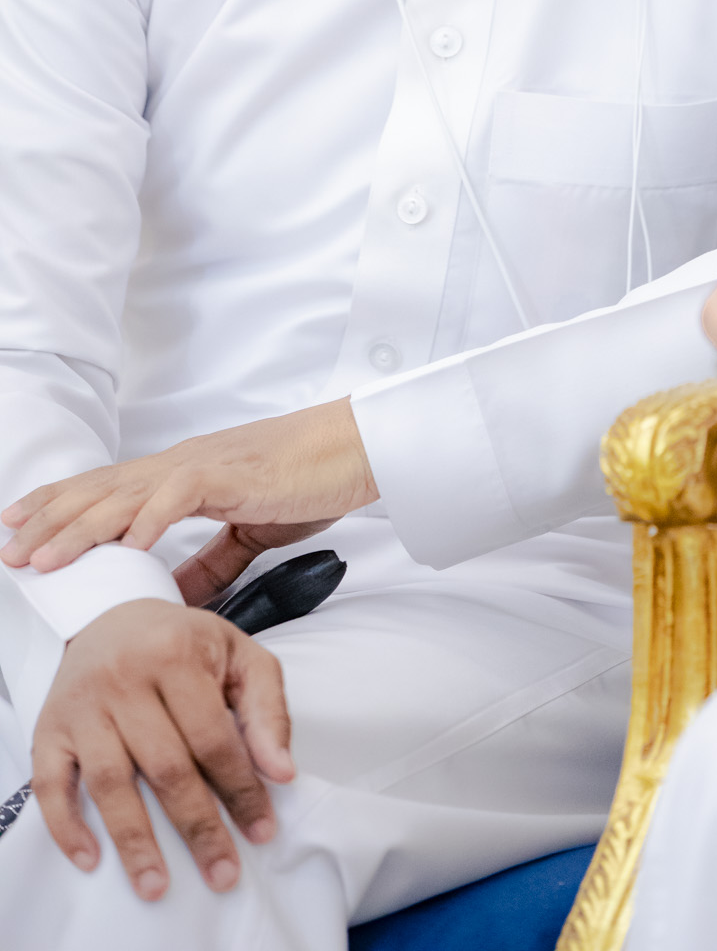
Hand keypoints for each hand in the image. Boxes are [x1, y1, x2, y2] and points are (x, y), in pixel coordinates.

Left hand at [1, 397, 377, 599]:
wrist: (354, 448)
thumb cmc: (308, 481)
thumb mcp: (248, 532)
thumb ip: (208, 561)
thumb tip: (173, 595)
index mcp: (183, 474)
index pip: (108, 489)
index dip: (62, 507)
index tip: (20, 527)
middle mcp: (182, 464)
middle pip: (101, 491)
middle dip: (51, 521)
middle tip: (9, 548)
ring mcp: (204, 465)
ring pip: (125, 495)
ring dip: (80, 528)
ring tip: (44, 556)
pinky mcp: (233, 474)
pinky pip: (178, 497)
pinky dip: (147, 521)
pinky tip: (122, 545)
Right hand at [31, 598, 293, 899]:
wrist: (112, 615)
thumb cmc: (184, 642)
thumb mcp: (239, 654)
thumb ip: (267, 710)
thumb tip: (281, 772)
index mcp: (177, 654)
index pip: (214, 737)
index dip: (240, 788)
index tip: (261, 829)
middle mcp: (124, 678)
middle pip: (166, 766)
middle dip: (198, 826)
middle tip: (221, 871)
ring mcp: (83, 705)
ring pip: (110, 782)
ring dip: (135, 840)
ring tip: (157, 884)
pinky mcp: (50, 728)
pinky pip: (50, 784)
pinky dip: (67, 825)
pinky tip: (92, 857)